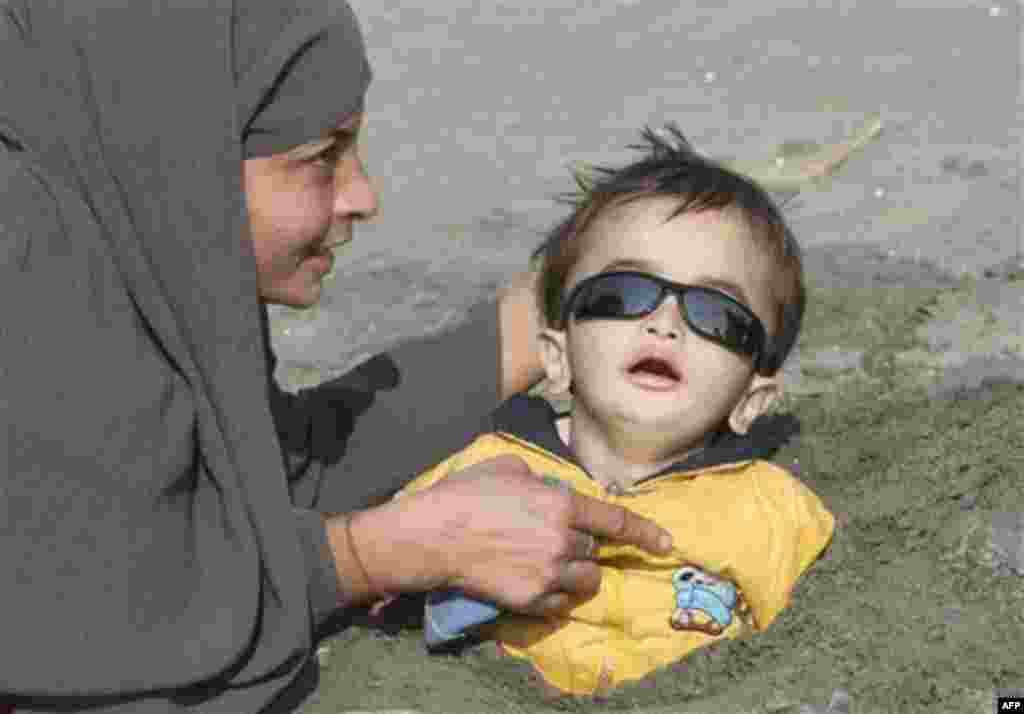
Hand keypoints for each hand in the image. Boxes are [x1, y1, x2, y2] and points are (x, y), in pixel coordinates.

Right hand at [353, 455, 672, 617]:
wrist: (432, 537)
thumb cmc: (466, 494)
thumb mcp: (509, 468)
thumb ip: (541, 481)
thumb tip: (551, 490)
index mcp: (561, 504)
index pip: (616, 521)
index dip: (645, 533)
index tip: (665, 544)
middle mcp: (563, 541)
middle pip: (595, 551)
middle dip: (584, 544)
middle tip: (557, 538)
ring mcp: (548, 575)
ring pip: (586, 579)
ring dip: (578, 571)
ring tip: (553, 563)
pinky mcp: (531, 600)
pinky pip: (563, 603)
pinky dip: (559, 594)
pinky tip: (539, 581)